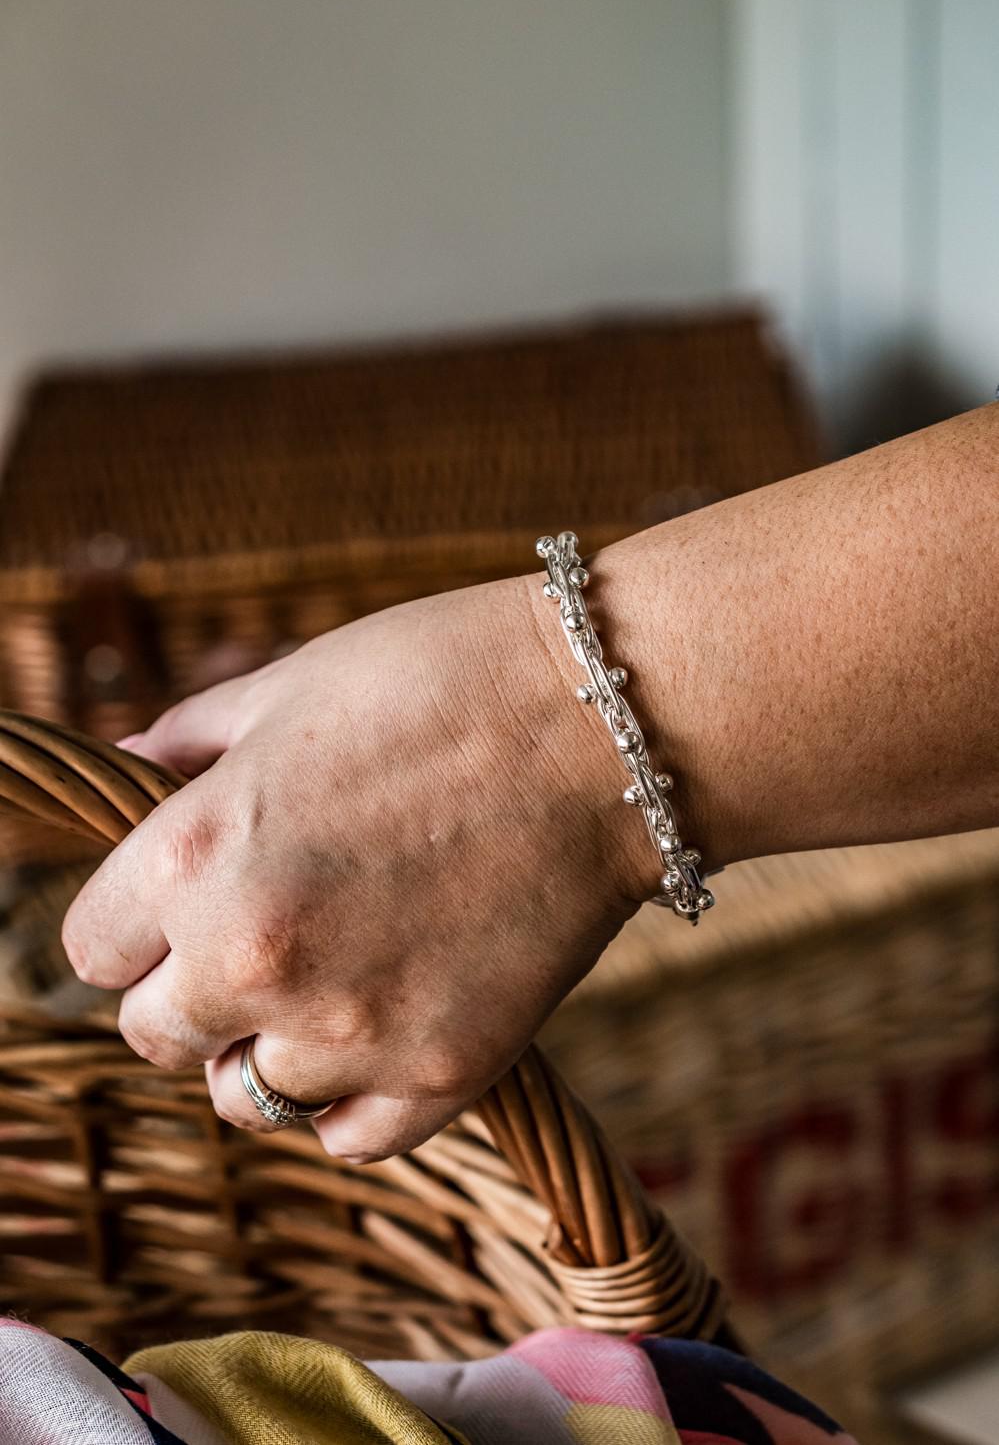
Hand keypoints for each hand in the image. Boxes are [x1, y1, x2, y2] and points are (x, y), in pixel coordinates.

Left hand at [63, 573, 648, 1160]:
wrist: (608, 720)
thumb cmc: (444, 677)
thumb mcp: (288, 686)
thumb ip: (184, 741)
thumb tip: (120, 766)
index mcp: (194, 855)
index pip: (92, 949)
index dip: (130, 922)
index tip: (175, 903)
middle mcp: (253, 959)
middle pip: (154, 1035)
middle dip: (188, 990)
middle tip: (255, 937)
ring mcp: (350, 1030)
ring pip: (244, 1098)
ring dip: (264, 1047)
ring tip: (322, 984)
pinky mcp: (444, 1072)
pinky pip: (346, 1139)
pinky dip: (345, 1102)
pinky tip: (370, 1037)